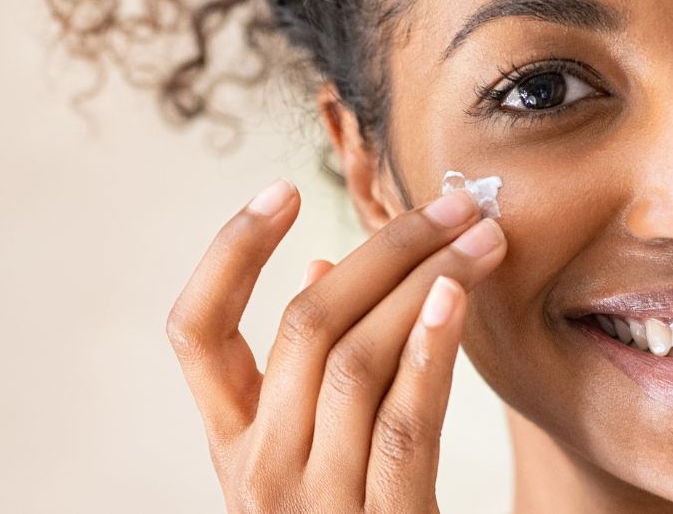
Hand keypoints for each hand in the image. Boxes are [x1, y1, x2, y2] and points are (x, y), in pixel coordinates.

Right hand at [166, 179, 507, 512]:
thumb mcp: (313, 460)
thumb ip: (306, 376)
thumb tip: (320, 269)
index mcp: (232, 448)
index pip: (192, 332)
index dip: (227, 253)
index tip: (280, 190)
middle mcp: (258, 473)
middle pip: (301, 324)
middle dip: (382, 247)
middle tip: (450, 201)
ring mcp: (314, 506)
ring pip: (354, 359)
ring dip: (425, 281)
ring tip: (480, 236)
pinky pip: (403, 425)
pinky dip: (429, 353)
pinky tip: (456, 301)